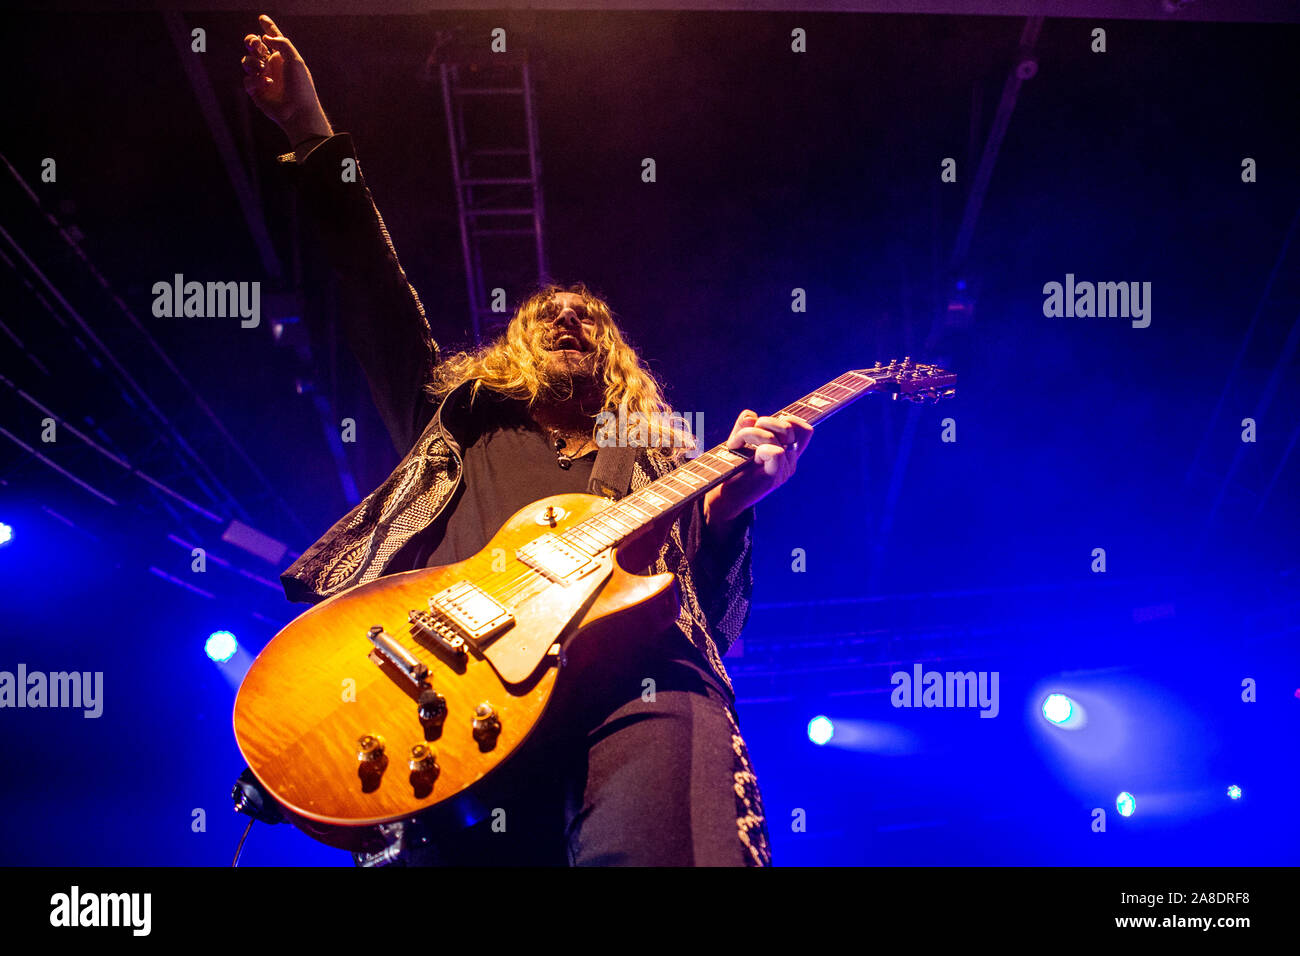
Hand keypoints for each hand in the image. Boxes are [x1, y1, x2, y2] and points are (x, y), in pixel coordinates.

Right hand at [241, 14, 331, 143]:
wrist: (297, 112)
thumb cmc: (301, 87)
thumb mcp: (295, 60)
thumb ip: (282, 43)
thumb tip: (266, 37)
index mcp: (283, 57)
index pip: (273, 38)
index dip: (268, 27)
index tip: (262, 18)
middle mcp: (272, 66)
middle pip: (253, 46)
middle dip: (250, 42)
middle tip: (257, 46)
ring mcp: (263, 78)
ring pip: (246, 62)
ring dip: (252, 63)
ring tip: (262, 69)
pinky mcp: (256, 91)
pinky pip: (247, 80)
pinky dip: (254, 80)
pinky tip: (266, 84)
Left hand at [704, 410, 813, 527]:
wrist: (725, 500)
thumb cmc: (733, 471)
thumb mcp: (738, 442)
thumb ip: (744, 426)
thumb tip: (750, 416)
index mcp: (788, 453)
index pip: (804, 430)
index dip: (789, 419)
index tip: (767, 424)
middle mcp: (790, 462)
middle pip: (789, 427)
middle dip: (765, 421)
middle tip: (745, 434)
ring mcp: (784, 471)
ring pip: (776, 438)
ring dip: (751, 433)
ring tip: (735, 444)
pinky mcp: (773, 478)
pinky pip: (775, 452)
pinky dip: (755, 445)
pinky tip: (742, 453)